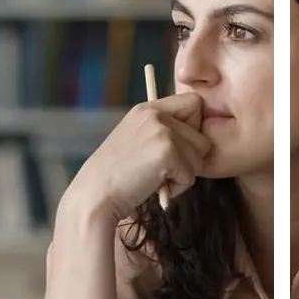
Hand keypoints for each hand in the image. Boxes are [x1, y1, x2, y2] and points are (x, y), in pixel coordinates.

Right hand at [65, 93, 211, 222]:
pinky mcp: (168, 152)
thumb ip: (162, 131)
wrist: (95, 195)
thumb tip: (197, 137)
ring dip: (183, 174)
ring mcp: (163, 132)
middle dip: (189, 158)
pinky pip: (191, 175)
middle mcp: (156, 114)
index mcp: (148, 108)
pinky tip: (152, 186)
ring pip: (200, 156)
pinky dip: (176, 187)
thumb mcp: (136, 140)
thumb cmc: (116, 177)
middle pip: (203, 135)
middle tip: (161, 169)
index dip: (193, 127)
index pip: (194, 102)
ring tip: (154, 178)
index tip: (176, 147)